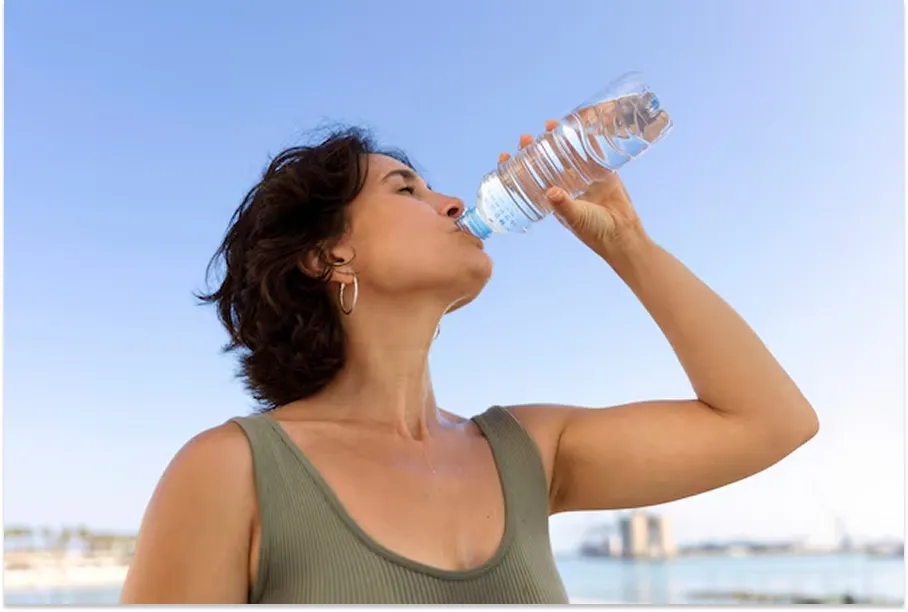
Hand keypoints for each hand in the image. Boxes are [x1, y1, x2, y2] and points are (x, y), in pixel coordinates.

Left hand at [499, 120, 648, 257]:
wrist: (622, 233)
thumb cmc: (594, 231)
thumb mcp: (575, 217)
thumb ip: (564, 205)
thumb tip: (551, 192)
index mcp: (554, 197)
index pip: (530, 179)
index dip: (517, 168)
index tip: (506, 156)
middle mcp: (566, 185)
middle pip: (546, 162)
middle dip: (535, 149)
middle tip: (526, 138)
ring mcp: (584, 176)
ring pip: (567, 153)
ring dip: (558, 139)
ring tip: (549, 125)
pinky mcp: (603, 171)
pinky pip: (593, 152)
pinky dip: (587, 139)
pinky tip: (579, 125)